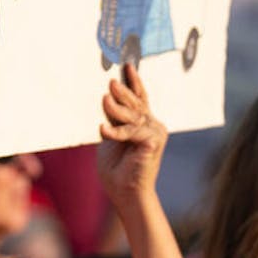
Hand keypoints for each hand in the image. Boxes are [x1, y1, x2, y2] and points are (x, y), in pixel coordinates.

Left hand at [96, 63, 166, 206]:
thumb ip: (112, 119)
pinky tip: (102, 129)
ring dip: (117, 108)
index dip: (133, 81)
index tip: (127, 65)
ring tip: (105, 98)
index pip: (139, 97)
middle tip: (112, 81)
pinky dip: (115, 131)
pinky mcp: (152, 143)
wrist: (125, 193)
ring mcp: (155, 133)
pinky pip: (130, 132)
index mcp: (143, 122)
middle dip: (124, 91)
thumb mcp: (110, 137)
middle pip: (136, 103)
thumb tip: (107, 98)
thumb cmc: (116, 168)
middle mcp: (152, 125)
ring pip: (133, 115)